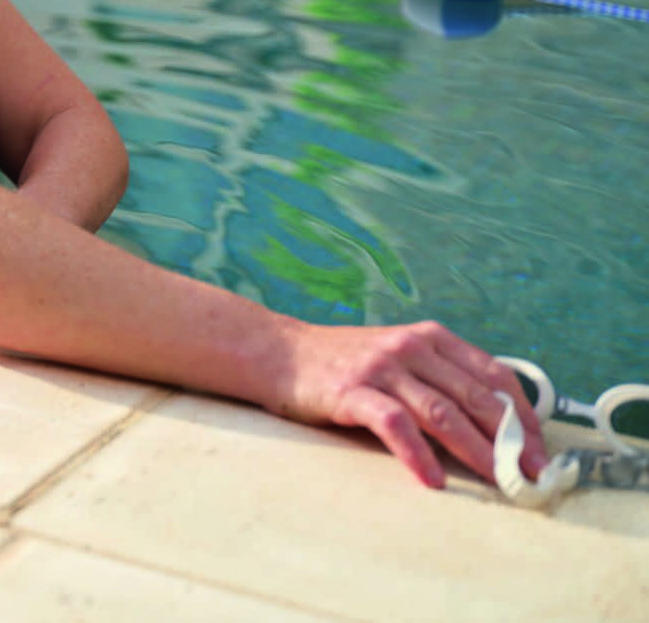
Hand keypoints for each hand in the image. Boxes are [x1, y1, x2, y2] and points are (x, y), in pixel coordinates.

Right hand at [276, 320, 549, 488]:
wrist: (281, 353)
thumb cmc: (344, 363)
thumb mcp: (399, 358)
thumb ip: (439, 379)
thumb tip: (492, 426)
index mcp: (430, 338)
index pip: (494, 376)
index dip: (523, 417)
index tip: (540, 451)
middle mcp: (411, 348)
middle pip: (475, 398)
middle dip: (511, 441)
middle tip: (532, 475)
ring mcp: (382, 368)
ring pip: (443, 413)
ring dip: (477, 452)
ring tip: (500, 482)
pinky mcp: (353, 391)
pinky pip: (395, 424)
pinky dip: (418, 454)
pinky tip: (433, 479)